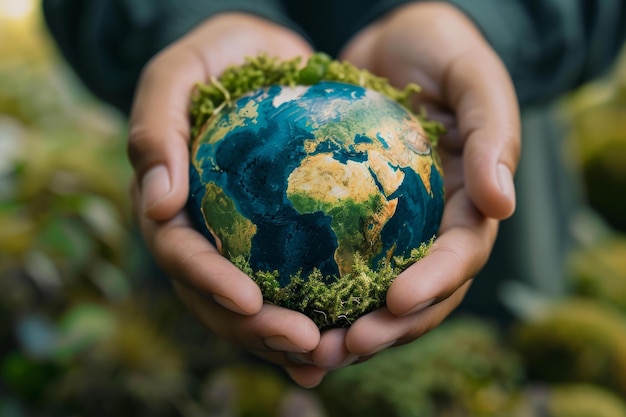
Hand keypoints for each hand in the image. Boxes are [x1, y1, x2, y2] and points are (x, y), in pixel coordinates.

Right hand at [127, 13, 327, 386]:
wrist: (260, 58)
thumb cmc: (218, 58)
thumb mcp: (178, 72)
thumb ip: (156, 127)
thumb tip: (157, 205)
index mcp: (169, 204)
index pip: (180, 254)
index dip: (209, 282)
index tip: (249, 301)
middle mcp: (200, 234)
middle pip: (215, 298)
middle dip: (256, 328)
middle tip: (306, 342)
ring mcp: (235, 243)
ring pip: (251, 306)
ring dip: (283, 338)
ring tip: (327, 355)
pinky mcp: (273, 241)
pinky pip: (287, 287)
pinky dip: (309, 318)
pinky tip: (335, 344)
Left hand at [320, 2, 519, 362]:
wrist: (395, 40)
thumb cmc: (441, 49)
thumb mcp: (474, 77)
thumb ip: (492, 133)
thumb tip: (502, 203)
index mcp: (470, 203)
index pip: (459, 256)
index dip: (434, 284)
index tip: (396, 303)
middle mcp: (434, 226)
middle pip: (421, 294)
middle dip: (389, 327)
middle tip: (344, 346)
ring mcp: (395, 228)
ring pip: (378, 292)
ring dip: (351, 327)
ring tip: (313, 351)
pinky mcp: (354, 220)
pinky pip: (340, 264)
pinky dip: (320, 294)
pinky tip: (286, 313)